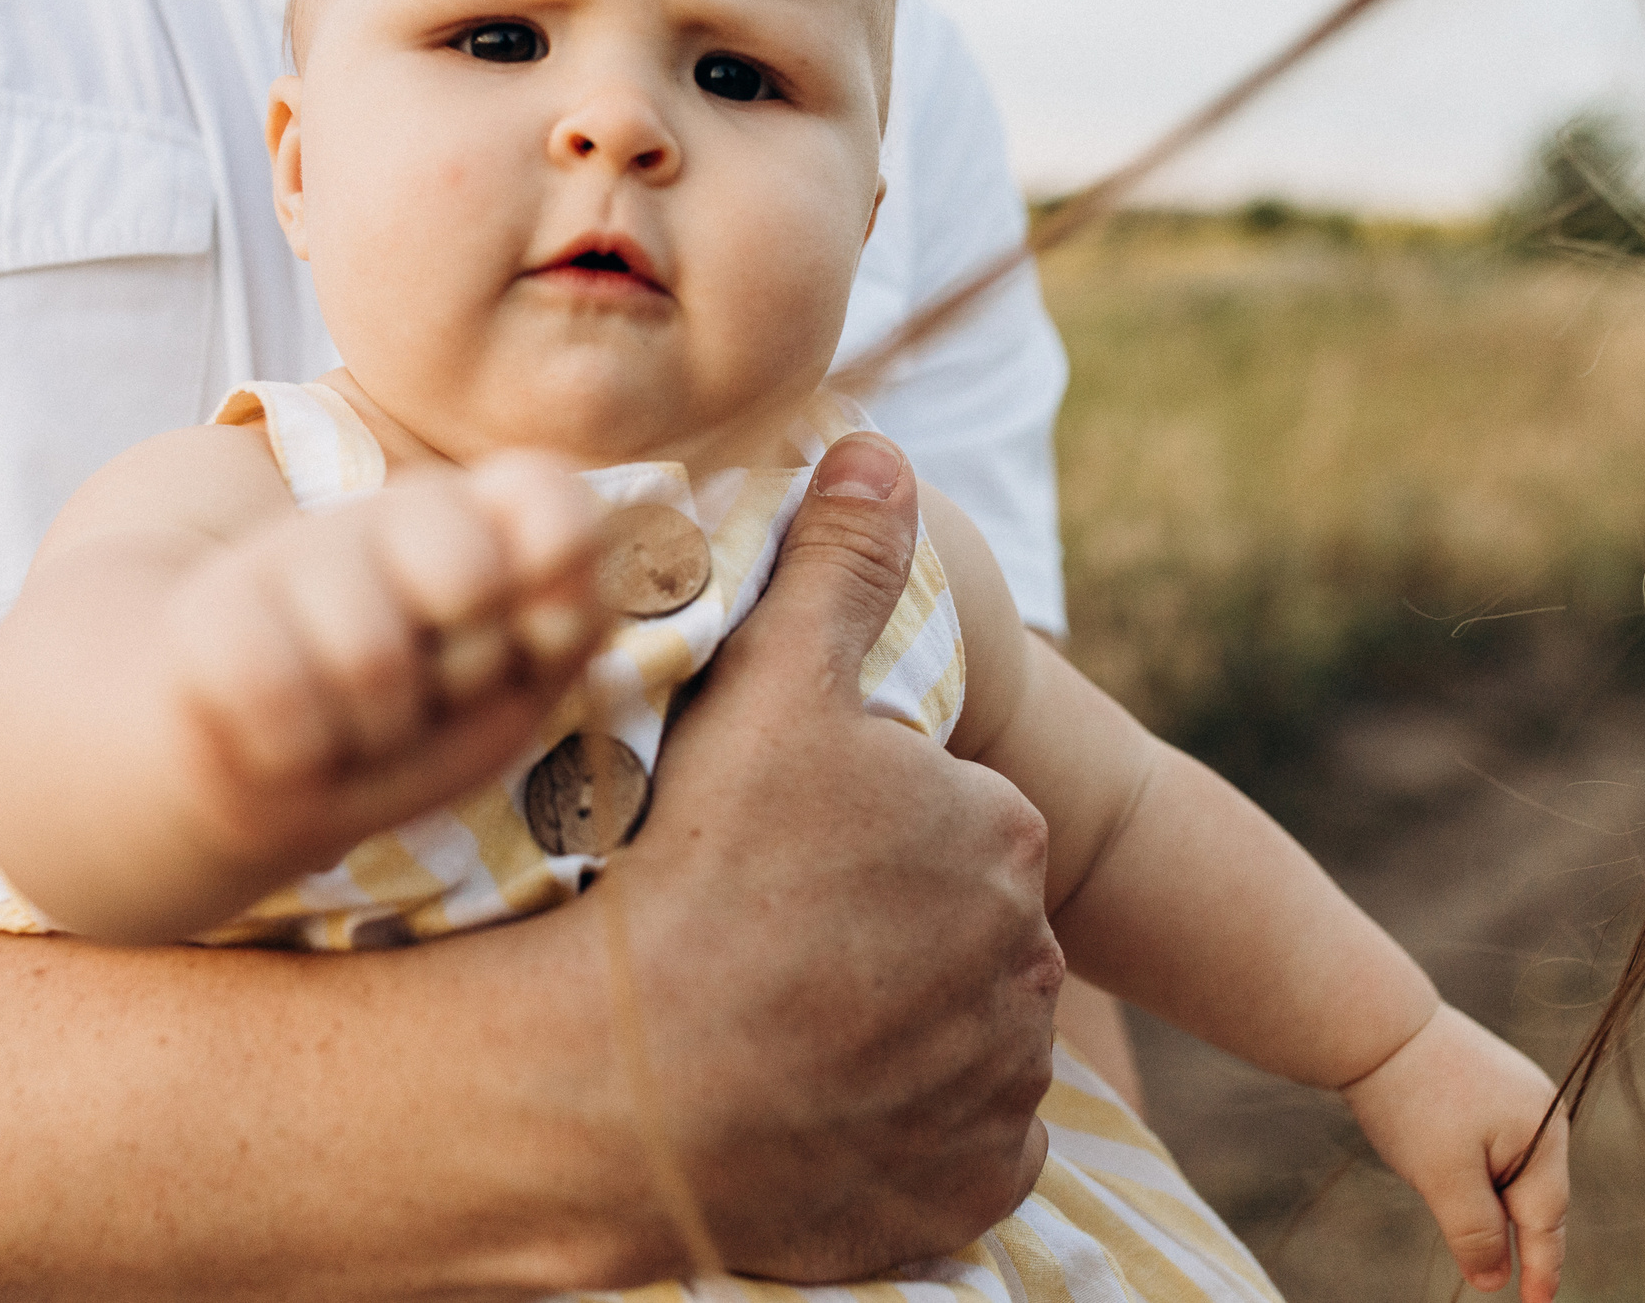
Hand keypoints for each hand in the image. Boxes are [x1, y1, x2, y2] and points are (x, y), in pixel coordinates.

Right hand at [162, 450, 606, 880]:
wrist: (232, 771)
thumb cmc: (392, 738)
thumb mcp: (502, 699)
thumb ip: (561, 636)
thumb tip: (567, 610)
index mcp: (474, 526)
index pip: (549, 498)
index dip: (559, 562)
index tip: (540, 639)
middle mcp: (386, 518)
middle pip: (469, 575)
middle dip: (461, 675)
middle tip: (422, 701)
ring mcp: (291, 551)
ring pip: (374, 657)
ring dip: (373, 731)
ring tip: (346, 730)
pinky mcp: (211, 607)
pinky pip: (283, 702)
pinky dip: (294, 753)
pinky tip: (280, 742)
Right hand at [602, 433, 1062, 1282]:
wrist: (617, 1087)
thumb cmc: (688, 869)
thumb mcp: (764, 688)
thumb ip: (838, 567)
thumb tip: (881, 448)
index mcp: (999, 833)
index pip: (953, 820)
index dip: (860, 835)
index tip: (774, 860)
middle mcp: (1027, 965)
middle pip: (960, 931)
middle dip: (886, 932)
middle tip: (766, 943)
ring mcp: (996, 1091)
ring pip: (956, 1040)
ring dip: (891, 1035)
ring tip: (773, 1027)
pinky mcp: (966, 1197)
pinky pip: (950, 1153)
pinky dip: (898, 1137)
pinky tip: (809, 1113)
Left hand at [1343, 1003, 1568, 1302]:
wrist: (1372, 1021)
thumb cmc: (1412, 1097)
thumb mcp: (1443, 1177)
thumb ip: (1475, 1232)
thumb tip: (1495, 1281)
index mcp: (1543, 1133)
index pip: (1545, 1221)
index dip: (1540, 1269)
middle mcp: (1541, 1110)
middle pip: (1531, 1196)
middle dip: (1513, 1232)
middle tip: (1510, 1277)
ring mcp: (1515, 1091)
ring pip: (1506, 1170)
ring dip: (1487, 1197)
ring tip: (1452, 1195)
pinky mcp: (1484, 1081)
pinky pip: (1488, 1143)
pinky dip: (1471, 1167)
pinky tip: (1440, 1159)